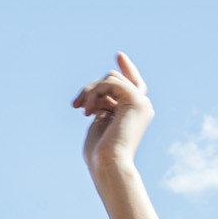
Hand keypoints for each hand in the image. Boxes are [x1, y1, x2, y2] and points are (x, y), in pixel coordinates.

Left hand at [73, 54, 153, 173]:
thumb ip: (102, 105)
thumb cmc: (99, 152)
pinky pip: (112, 82)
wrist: (108, 164)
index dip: (126, 68)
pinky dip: (96, 93)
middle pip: (114, 80)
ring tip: (82, 111)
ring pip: (111, 78)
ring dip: (90, 92)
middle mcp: (141, 106)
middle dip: (91, 88)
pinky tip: (88, 111)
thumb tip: (97, 94)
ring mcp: (142, 103)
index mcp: (133, 112)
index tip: (119, 54)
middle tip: (75, 105)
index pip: (131, 84)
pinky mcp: (138, 102)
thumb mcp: (98, 122)